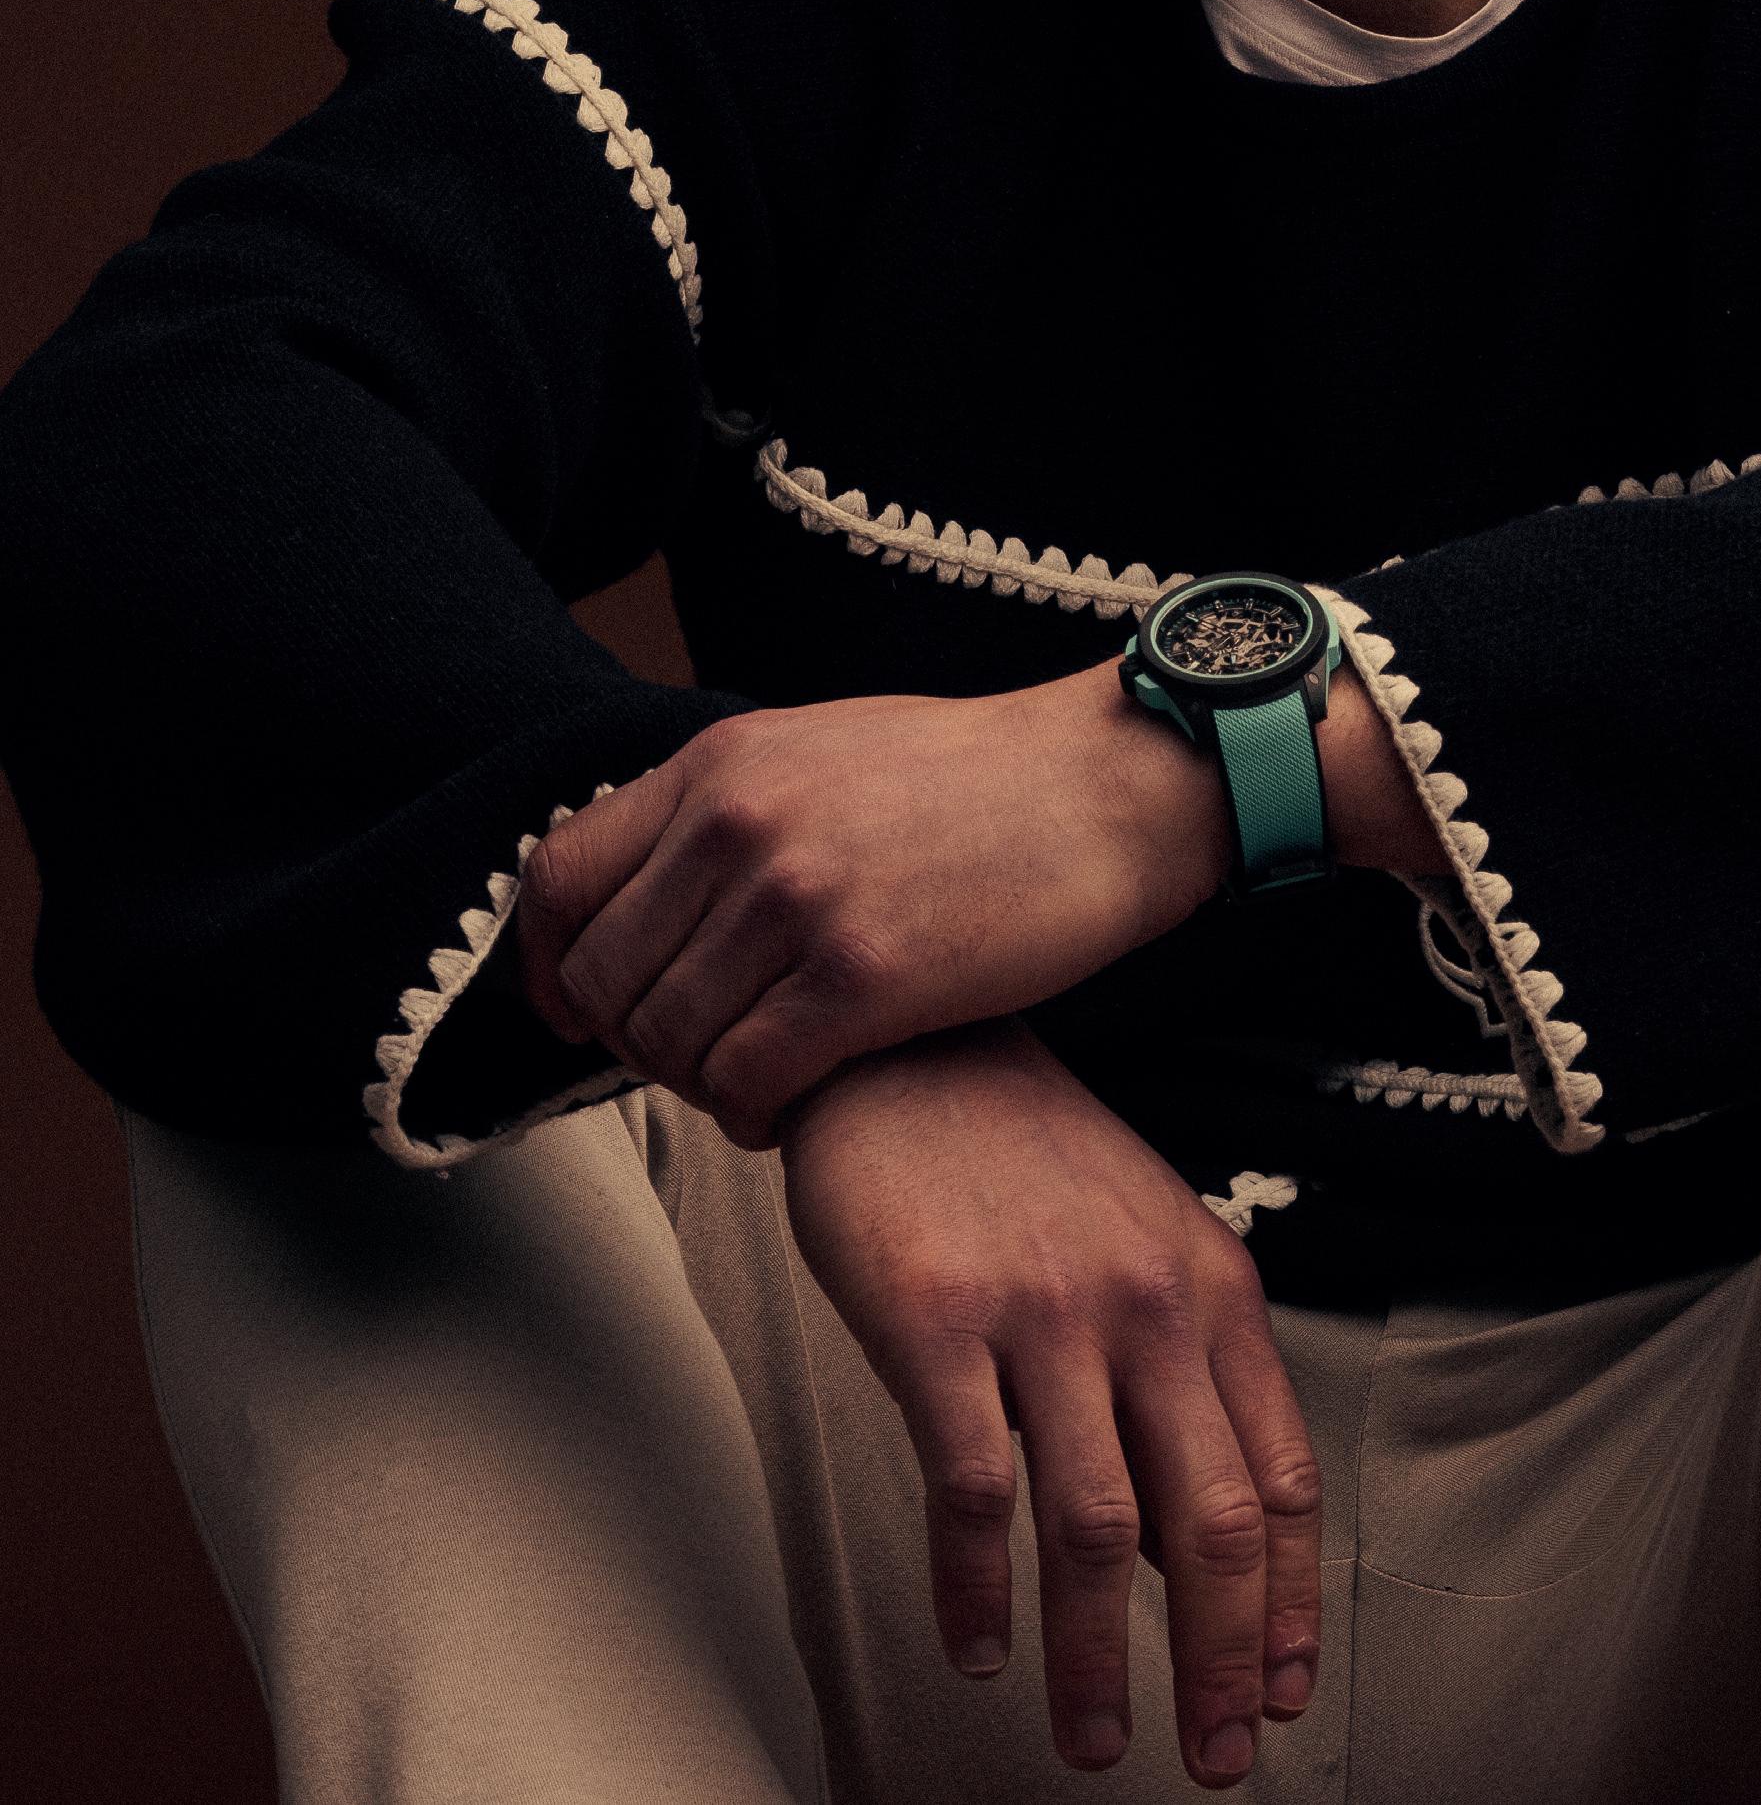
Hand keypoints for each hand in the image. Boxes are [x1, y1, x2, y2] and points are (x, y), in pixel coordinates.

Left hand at [514, 663, 1232, 1143]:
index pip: (559, 879)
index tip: (578, 1008)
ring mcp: (797, 901)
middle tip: (700, 1053)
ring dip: (701, 1082)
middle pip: (605, 980)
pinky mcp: (862, 979)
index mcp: (722, 764)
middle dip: (636, 1040)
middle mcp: (741, 824)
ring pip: (668, 1044)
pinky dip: (754, 1114)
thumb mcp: (822, 747)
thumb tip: (642, 892)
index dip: (549, 964)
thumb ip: (728, 807)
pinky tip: (794, 1102)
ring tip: (758, 1076)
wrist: (1111, 784)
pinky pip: (746, 1084)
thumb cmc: (979, 779)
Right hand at [781, 1023, 1321, 1788]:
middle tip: (1210, 1758)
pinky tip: (979, 1648)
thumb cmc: (1021, 1151)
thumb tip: (1181, 1541)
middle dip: (1218, 1663)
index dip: (1290, 1603)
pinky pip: (973, 1492)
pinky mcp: (938, 1325)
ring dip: (1094, 1661)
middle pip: (1211, 1522)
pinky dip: (978, 1592)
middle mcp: (1144, 1304)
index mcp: (1210, 1287)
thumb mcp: (1140, 1239)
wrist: (907, 1040)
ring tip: (1092, 1738)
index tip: (1278, 1694)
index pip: (1282, 1477)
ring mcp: (1044, 1314)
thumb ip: (1176, 1375)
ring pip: (1095, 1531)